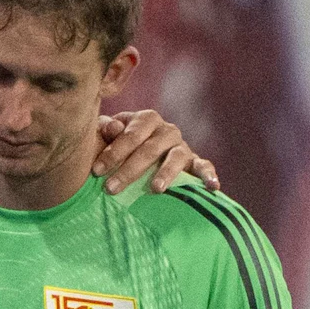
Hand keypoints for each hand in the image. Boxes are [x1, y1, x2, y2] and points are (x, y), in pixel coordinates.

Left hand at [95, 110, 219, 194]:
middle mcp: (166, 130)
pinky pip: (204, 166)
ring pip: (176, 158)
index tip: (96, 170)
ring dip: (166, 173)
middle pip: (150, 149)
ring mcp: (182, 146)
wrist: (138, 156)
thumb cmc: (118, 147)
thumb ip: (106, 131)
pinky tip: (212, 186)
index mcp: (146, 120)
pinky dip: (209, 175)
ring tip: (156, 189)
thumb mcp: (108, 137)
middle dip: (129, 170)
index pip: (131, 134)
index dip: (113, 152)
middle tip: (111, 188)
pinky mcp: (194, 162)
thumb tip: (113, 128)